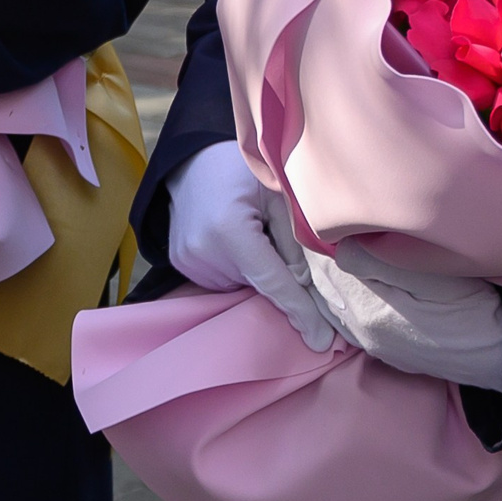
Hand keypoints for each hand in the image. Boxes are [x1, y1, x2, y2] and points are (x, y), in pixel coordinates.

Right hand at [167, 142, 334, 350]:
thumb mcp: (278, 195)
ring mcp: (188, 260)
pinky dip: (235, 269)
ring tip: (249, 231)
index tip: (321, 341)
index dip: (301, 311)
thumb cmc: (241, 171)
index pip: (274, 283)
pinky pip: (222, 280)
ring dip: (253, 272)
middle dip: (278, 278)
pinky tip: (232, 241)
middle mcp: (204, 251)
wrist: (192, 159)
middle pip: (258, 285)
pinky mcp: (180, 263)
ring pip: (240, 285)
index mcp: (231, 229)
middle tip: (276, 239)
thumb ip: (294, 242)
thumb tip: (306, 286)